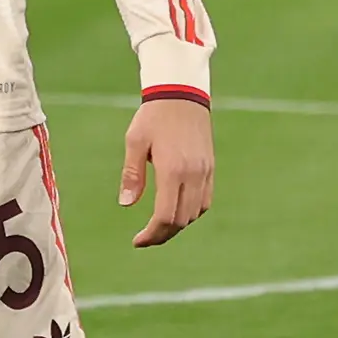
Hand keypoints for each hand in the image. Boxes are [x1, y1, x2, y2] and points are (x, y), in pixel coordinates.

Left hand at [120, 94, 214, 245]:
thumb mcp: (135, 142)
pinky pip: (205, 200)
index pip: (166, 215)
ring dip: (177, 225)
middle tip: (143, 240)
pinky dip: (191, 213)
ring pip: (196, 212)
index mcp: (173, 170)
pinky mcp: (211, 168)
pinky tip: (175, 213)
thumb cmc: (153, 117)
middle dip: (162, 234)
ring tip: (156, 228)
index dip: (152, 234)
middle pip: (182, 219)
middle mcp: (194, 175)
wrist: (182, 96)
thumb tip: (126, 204)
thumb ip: (132, 175)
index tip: (137, 241)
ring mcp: (205, 172)